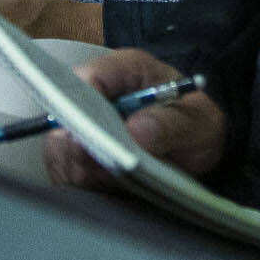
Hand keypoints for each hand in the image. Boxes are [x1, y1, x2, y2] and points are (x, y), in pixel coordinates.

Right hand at [43, 48, 225, 190]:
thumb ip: (172, 124)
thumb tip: (137, 130)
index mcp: (127, 71)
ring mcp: (84, 124)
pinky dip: (82, 185)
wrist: (196, 148)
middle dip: (81, 145)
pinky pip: (64, 171)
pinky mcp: (78, 154)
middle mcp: (98, 94)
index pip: (90, 76)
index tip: (89, 135)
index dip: (82, 102)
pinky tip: (109, 189)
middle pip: (65, 114)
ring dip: (83, 169)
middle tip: (105, 166)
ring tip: (116, 180)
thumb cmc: (196, 125)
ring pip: (60, 147)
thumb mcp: (199, 124)